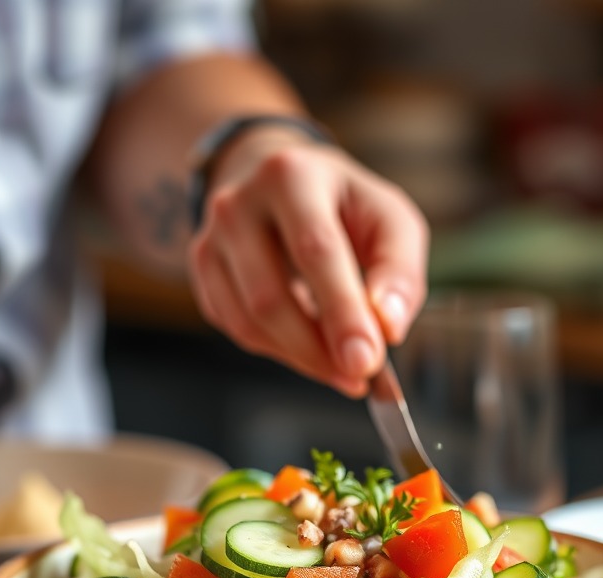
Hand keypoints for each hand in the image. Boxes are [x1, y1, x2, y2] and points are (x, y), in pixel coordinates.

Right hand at [186, 125, 428, 397]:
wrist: (279, 181)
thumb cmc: (343, 206)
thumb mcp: (390, 221)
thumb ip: (398, 273)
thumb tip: (388, 328)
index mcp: (291, 175)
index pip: (315, 251)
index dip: (342, 312)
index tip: (366, 362)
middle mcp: (238, 204)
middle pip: (270, 297)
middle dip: (317, 351)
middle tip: (358, 377)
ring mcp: (210, 240)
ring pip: (249, 323)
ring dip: (301, 358)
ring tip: (340, 366)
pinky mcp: (203, 273)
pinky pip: (239, 330)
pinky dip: (280, 350)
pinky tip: (309, 344)